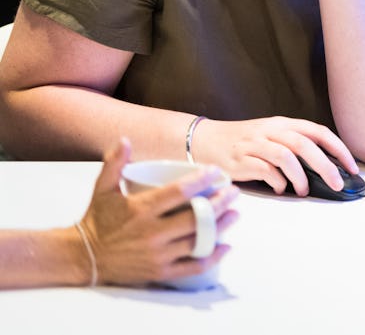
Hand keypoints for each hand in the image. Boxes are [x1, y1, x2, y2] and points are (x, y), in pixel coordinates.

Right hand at [81, 138, 238, 285]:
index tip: (216, 172)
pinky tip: (225, 246)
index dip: (201, 180)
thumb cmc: (98, 220)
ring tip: (235, 213)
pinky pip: (192, 267)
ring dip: (221, 227)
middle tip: (234, 192)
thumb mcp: (102, 189)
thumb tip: (125, 140)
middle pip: (196, 217)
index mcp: (141, 209)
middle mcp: (152, 233)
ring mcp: (157, 254)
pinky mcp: (160, 271)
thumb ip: (114, 164)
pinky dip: (212, 257)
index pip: (179, 192)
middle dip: (220, 203)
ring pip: (198, 240)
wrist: (83, 257)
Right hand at [190, 116, 357, 196]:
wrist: (204, 140)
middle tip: (337, 184)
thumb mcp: (272, 135)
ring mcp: (255, 144)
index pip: (318, 132)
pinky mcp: (240, 160)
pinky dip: (277, 182)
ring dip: (300, 177)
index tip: (351, 166)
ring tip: (304, 190)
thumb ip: (295, 145)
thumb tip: (326, 168)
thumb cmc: (243, 141)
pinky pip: (265, 170)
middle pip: (305, 145)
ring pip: (287, 157)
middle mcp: (271, 131)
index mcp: (283, 123)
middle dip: (326, 166)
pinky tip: (280, 189)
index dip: (338, 149)